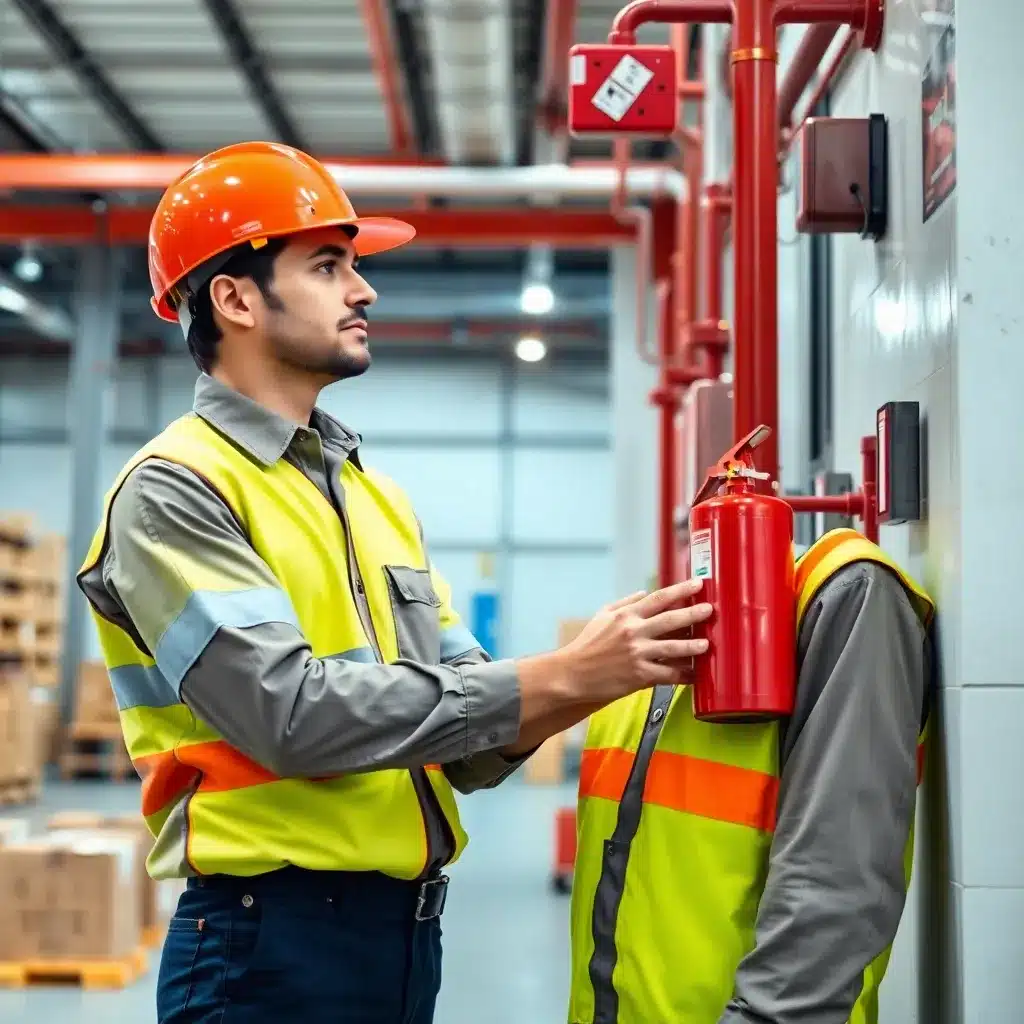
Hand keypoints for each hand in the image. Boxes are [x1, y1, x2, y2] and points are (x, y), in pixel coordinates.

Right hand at [559, 579, 712, 701]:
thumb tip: (643, 593)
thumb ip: (624, 603)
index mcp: (626, 616)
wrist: (573, 674)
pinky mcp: (640, 676)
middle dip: (693, 613)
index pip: (659, 598)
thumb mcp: (601, 616)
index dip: (681, 590)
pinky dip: (684, 675)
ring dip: (693, 646)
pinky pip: (668, 675)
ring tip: (707, 644)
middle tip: (710, 610)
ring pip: (673, 648)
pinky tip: (695, 675)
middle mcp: (634, 632)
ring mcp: (638, 654)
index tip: (698, 584)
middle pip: (671, 620)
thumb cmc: (586, 645)